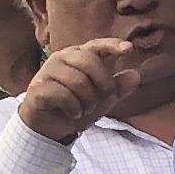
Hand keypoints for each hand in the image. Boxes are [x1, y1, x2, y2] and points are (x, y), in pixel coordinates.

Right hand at [18, 36, 153, 143]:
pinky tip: (73, 113)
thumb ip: (118, 88)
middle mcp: (62, 58)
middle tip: (102, 101)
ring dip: (87, 102)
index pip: (97, 45)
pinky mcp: (38, 87)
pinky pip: (64, 95)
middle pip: (90, 62)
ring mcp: (48, 71)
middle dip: (103, 86)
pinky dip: (74, 109)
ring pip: (77, 81)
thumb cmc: (76, 107)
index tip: (129, 49)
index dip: (113, 45)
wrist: (49, 129)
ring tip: (84, 109)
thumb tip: (136, 75)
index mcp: (79, 56)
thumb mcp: (102, 100)